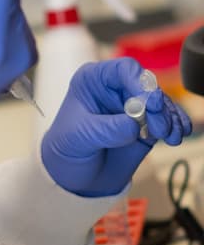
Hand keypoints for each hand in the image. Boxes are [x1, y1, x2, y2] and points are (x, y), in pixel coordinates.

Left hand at [41, 57, 192, 196]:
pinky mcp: (147, 124)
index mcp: (93, 80)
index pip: (123, 69)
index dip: (140, 82)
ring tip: (170, 136)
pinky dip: (176, 125)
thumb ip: (107, 129)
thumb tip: (135, 125)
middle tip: (159, 128)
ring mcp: (134, 106)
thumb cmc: (67, 148)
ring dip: (170, 118)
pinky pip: (168, 119)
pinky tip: (178, 135)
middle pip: (147, 87)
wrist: (74, 175)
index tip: (150, 102)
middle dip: (158, 106)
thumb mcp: (79, 137)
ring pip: (161, 103)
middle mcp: (116, 89)